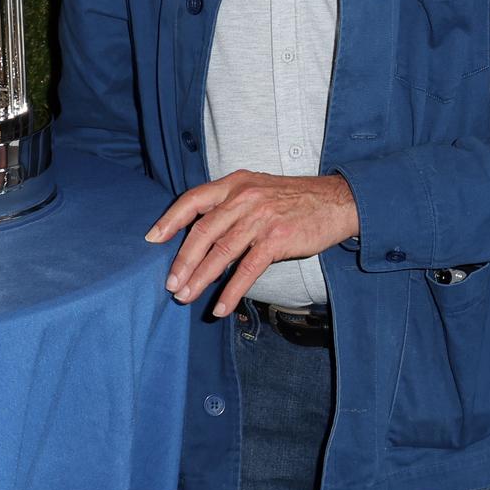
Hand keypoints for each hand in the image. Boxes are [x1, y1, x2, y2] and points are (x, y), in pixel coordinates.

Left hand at [146, 172, 359, 316]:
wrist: (337, 200)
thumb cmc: (296, 199)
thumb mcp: (259, 189)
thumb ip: (231, 204)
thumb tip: (200, 232)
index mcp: (236, 183)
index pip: (194, 199)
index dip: (170, 220)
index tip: (152, 239)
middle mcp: (245, 197)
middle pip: (203, 231)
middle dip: (183, 260)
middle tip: (170, 284)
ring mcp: (261, 217)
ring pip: (221, 252)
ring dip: (201, 278)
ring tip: (186, 297)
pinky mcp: (277, 239)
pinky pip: (247, 269)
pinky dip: (231, 291)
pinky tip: (221, 307)